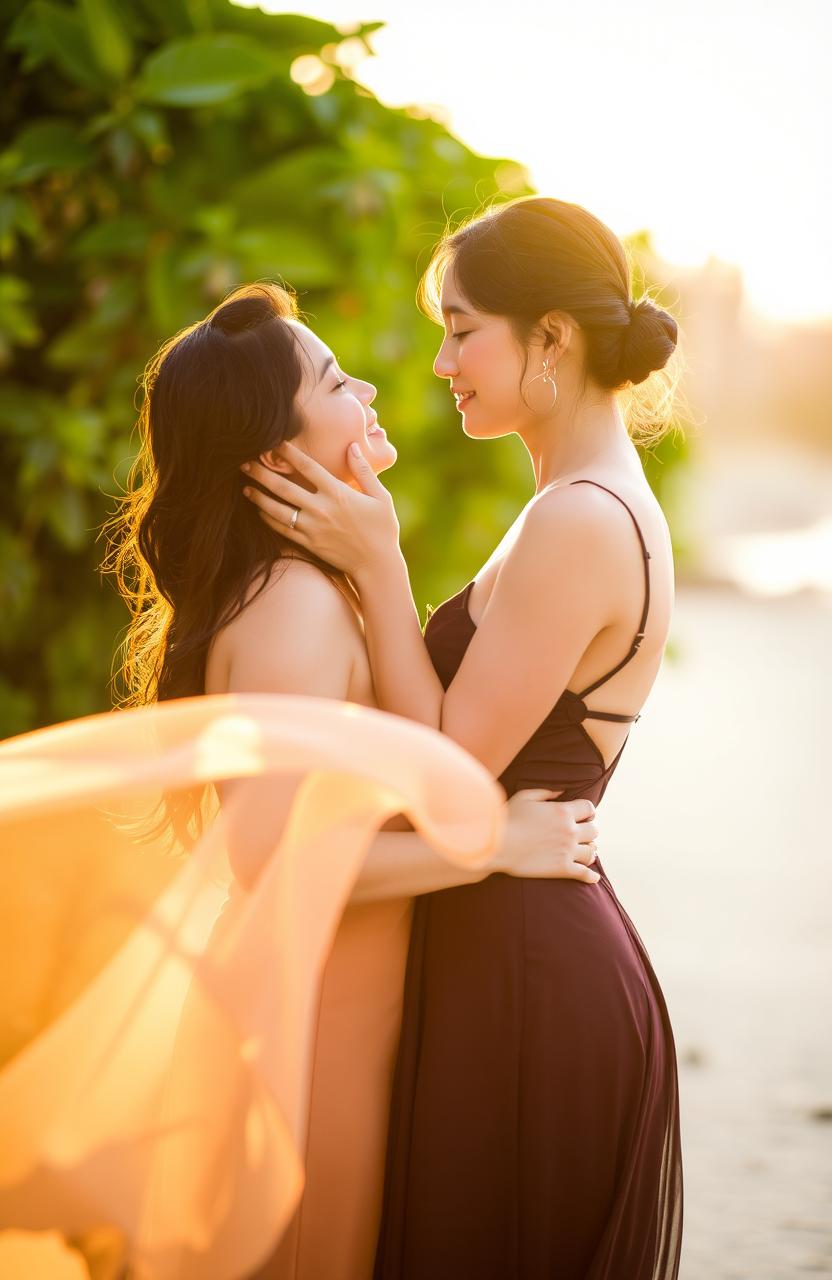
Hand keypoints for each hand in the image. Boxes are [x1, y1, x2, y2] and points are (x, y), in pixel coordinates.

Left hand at [241, 440, 399, 575]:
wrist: (377, 565)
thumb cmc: (383, 529)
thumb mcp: (380, 497)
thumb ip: (364, 471)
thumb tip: (351, 446)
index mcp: (337, 493)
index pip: (307, 466)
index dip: (287, 453)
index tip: (273, 442)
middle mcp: (320, 509)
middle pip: (283, 487)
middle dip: (261, 473)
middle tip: (245, 463)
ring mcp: (312, 528)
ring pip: (276, 509)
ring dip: (258, 497)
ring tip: (245, 487)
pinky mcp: (308, 543)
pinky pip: (282, 529)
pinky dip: (267, 519)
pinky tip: (259, 510)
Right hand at [494, 790, 600, 884]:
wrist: (498, 845)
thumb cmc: (508, 818)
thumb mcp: (525, 797)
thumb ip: (546, 792)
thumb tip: (561, 791)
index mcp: (563, 811)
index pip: (589, 808)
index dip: (588, 811)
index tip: (586, 816)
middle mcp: (569, 831)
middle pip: (594, 830)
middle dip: (589, 831)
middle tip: (583, 834)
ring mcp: (567, 851)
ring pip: (592, 852)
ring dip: (590, 851)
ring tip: (586, 853)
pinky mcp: (562, 869)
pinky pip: (584, 874)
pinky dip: (591, 877)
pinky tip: (593, 878)